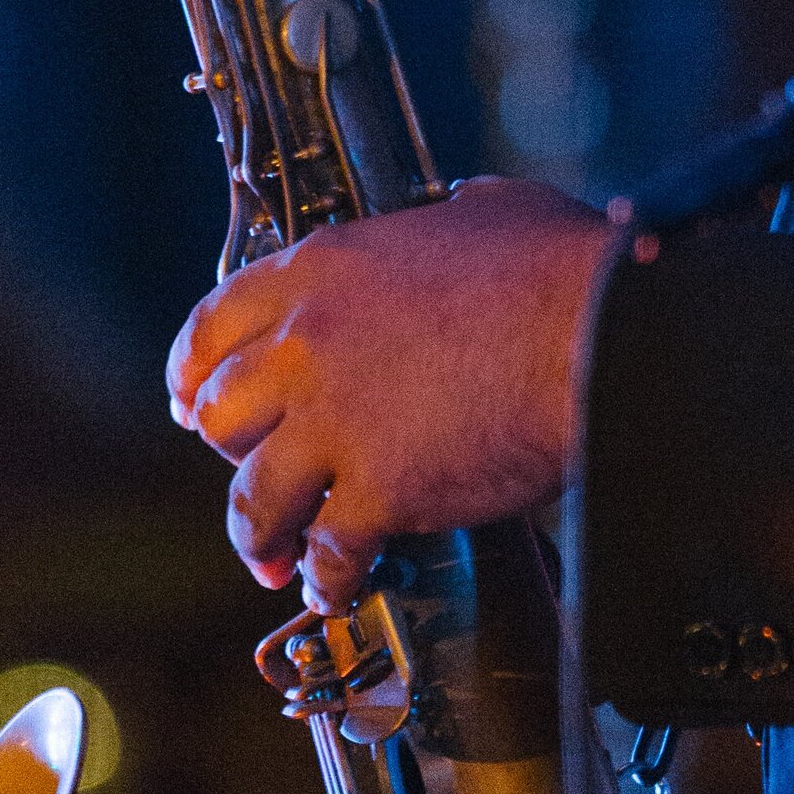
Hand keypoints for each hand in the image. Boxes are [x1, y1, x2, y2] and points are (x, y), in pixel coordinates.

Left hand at [166, 181, 615, 604]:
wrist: (602, 334)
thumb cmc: (563, 267)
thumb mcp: (486, 209)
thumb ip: (442, 217)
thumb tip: (455, 214)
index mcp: (322, 270)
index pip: (213, 323)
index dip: (194, 372)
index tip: (192, 399)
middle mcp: (308, 345)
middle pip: (221, 414)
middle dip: (230, 451)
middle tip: (246, 472)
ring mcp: (336, 421)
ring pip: (254, 496)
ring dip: (259, 533)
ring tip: (274, 557)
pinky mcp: (380, 489)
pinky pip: (328, 551)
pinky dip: (328, 577)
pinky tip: (340, 584)